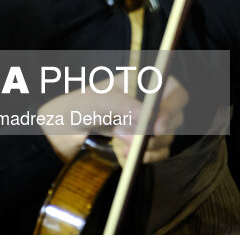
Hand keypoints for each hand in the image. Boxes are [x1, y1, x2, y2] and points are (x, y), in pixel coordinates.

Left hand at [39, 75, 187, 163]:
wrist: (65, 130)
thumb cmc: (81, 106)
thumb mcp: (100, 102)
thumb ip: (124, 106)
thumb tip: (147, 115)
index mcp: (147, 83)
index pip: (175, 92)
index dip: (172, 107)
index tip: (157, 125)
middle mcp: (153, 102)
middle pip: (175, 117)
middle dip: (153, 131)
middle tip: (125, 134)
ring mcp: (151, 124)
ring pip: (167, 137)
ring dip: (146, 145)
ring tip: (119, 143)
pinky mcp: (146, 143)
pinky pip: (159, 152)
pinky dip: (144, 157)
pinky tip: (123, 153)